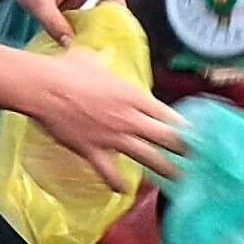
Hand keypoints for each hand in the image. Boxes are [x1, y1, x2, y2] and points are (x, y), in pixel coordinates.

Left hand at [5, 0, 133, 44]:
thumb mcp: (37, 2)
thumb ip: (54, 24)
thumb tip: (71, 44)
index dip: (118, 6)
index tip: (112, 27)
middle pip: (114, 0)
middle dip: (109, 21)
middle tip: (99, 39)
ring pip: (106, 10)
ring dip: (99, 26)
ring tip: (87, 39)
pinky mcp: (85, 0)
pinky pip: (95, 16)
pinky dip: (89, 27)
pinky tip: (79, 36)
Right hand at [27, 50, 188, 190]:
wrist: (44, 88)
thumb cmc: (67, 69)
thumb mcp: (92, 59)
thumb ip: (103, 61)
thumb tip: (100, 53)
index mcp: (134, 96)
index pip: (169, 115)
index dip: (186, 127)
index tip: (198, 135)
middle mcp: (129, 119)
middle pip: (168, 139)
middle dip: (186, 150)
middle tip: (200, 160)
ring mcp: (113, 138)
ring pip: (149, 158)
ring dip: (167, 170)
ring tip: (181, 180)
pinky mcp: (94, 152)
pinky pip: (110, 173)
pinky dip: (117, 183)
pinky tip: (123, 191)